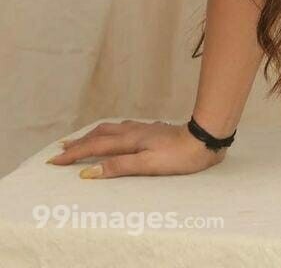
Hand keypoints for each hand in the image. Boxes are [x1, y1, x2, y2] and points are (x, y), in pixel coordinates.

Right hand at [46, 119, 227, 177]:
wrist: (206, 138)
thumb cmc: (179, 156)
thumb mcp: (148, 165)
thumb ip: (119, 166)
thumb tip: (88, 172)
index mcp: (130, 140)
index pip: (96, 147)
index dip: (75, 154)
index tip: (54, 161)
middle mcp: (135, 131)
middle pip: (101, 134)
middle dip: (81, 141)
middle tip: (62, 148)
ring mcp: (145, 128)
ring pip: (113, 128)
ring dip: (95, 134)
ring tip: (84, 139)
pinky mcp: (154, 130)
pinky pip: (124, 128)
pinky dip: (111, 131)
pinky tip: (117, 133)